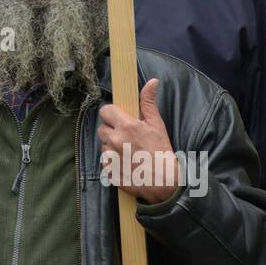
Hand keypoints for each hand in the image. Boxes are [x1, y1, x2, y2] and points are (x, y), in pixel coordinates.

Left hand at [97, 78, 178, 204]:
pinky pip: (104, 161)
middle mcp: (114, 140)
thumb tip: (152, 82)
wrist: (164, 183)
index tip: (120, 119)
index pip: (105, 111)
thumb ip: (149, 103)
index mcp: (126, 126)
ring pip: (103, 145)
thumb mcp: (157, 125)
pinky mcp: (108, 171)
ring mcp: (110, 157)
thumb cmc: (161, 152)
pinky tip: (126, 163)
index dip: (112, 114)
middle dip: (112, 131)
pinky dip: (112, 161)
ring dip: (111, 146)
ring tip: (128, 152)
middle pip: (102, 128)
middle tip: (127, 137)